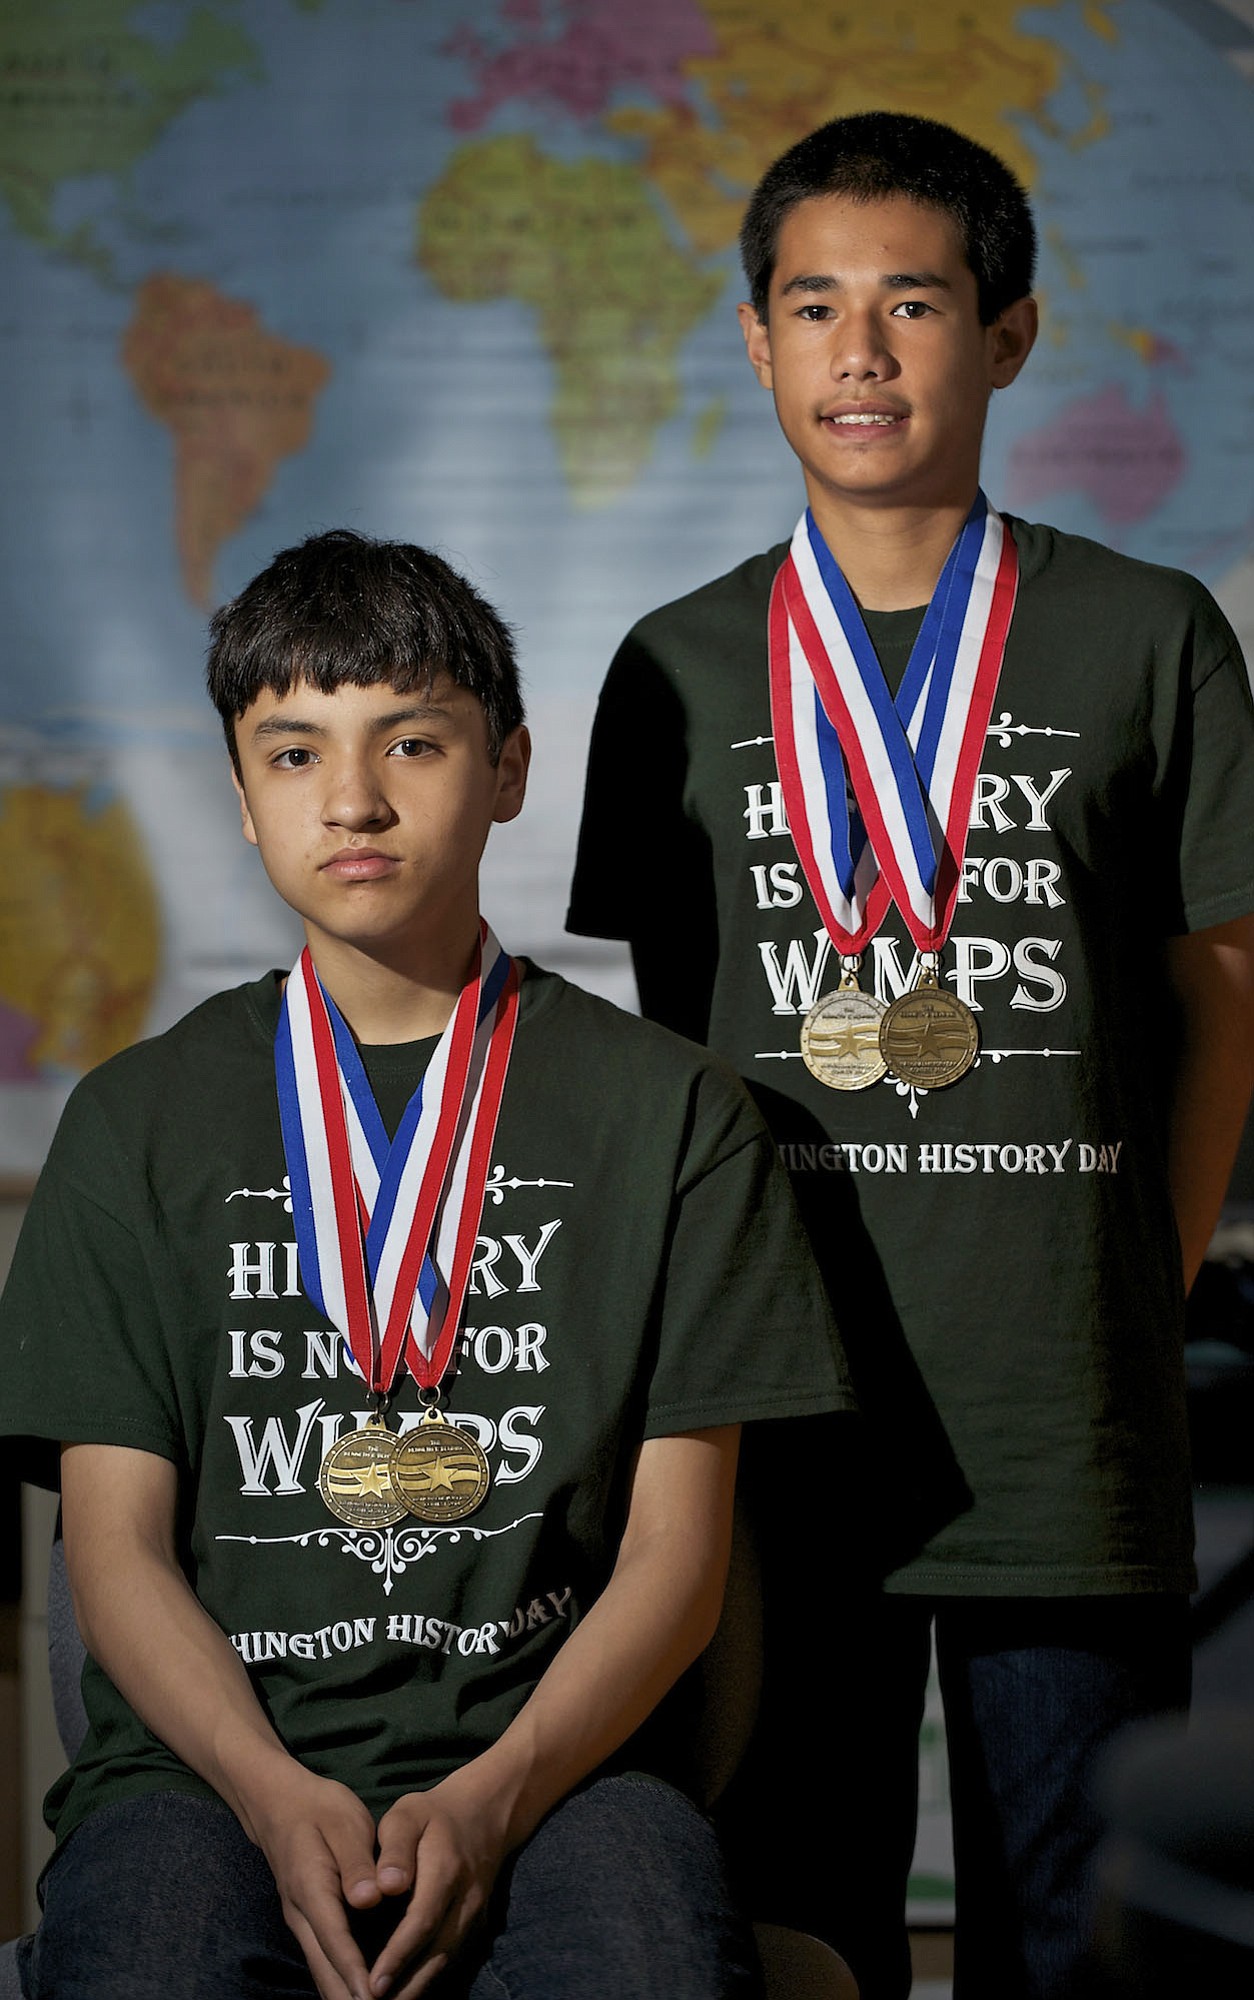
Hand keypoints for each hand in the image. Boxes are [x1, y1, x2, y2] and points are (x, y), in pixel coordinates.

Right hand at [243, 1763, 384, 1999]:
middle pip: (324, 1968)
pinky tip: (358, 1994)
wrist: (280, 1802)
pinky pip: (322, 1960)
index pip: (335, 1938)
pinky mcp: (307, 1921)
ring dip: (343, 1994)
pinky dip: (339, 1981)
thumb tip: (369, 1899)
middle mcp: (301, 1913)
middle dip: (348, 1996)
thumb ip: (357, 1862)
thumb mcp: (344, 1822)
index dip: (354, 1971)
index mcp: (312, 1888)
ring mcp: (301, 1921)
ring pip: (320, 1969)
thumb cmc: (319, 1808)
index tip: (373, 1997)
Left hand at [362, 1774, 512, 1998]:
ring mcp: (475, 1915)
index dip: (398, 1956)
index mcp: (446, 1869)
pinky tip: (404, 1994)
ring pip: (447, 1961)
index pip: (422, 1921)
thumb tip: (387, 1887)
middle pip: (438, 1953)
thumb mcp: (408, 1815)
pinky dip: (428, 1980)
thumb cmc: (432, 1815)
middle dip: (407, 1987)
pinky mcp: (476, 1926)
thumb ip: (395, 1848)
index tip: (372, 1983)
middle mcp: (466, 1899)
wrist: (483, 1814)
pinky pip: (452, 1958)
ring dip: (417, 1990)